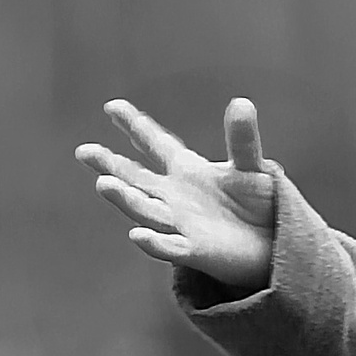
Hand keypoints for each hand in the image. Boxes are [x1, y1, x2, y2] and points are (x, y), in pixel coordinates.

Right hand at [76, 96, 276, 290]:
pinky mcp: (196, 252)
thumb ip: (243, 139)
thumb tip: (242, 103)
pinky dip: (154, 242)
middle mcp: (176, 197)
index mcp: (187, 171)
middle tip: (85, 151)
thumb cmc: (259, 205)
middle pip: (136, 179)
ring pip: (146, 210)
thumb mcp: (252, 168)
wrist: (271, 245)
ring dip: (126, 198)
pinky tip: (137, 234)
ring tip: (104, 184)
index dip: (135, 126)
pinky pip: (171, 248)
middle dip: (111, 165)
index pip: (155, 144)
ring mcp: (181, 225)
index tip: (112, 106)